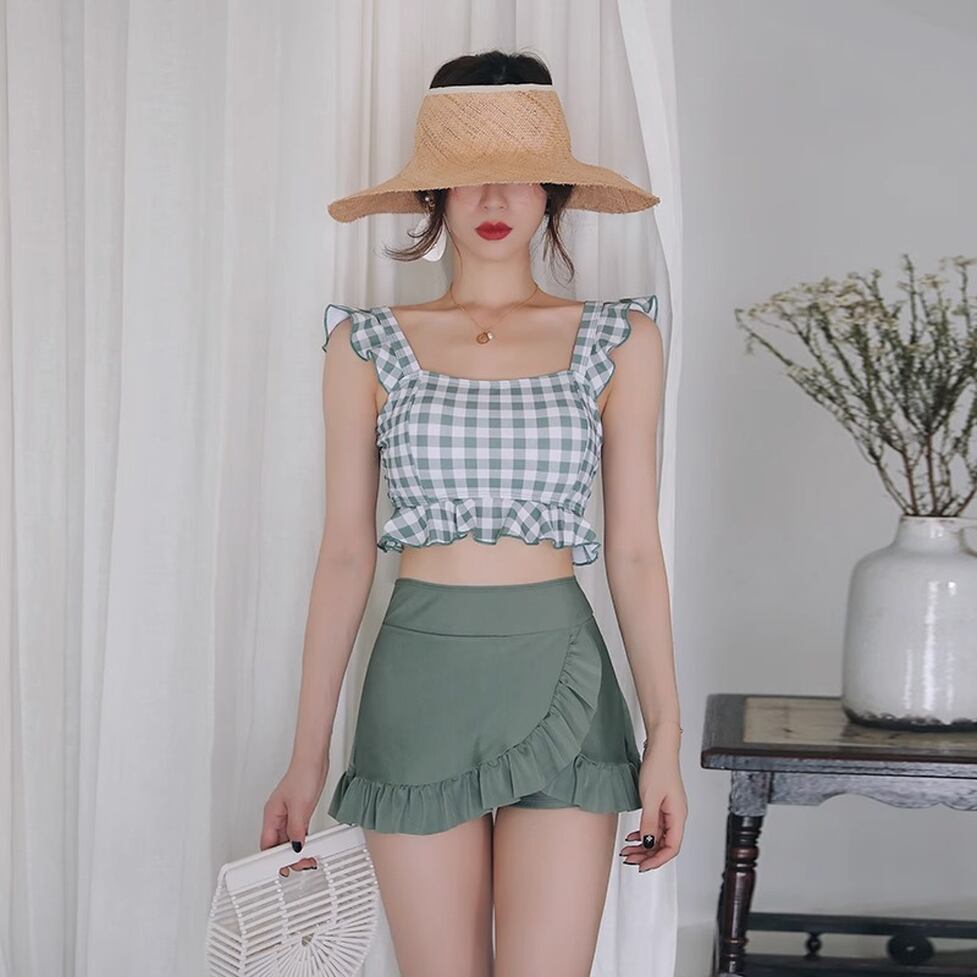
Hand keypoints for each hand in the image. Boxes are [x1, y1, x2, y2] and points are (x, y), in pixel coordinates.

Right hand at [260, 758, 328, 876]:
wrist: (314, 759)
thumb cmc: (303, 775)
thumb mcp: (300, 807)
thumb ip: (297, 830)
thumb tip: (295, 847)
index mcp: (271, 815)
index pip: (267, 844)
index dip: (272, 859)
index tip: (281, 868)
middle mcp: (277, 815)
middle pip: (277, 844)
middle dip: (286, 857)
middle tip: (299, 866)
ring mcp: (288, 813)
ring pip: (288, 839)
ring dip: (295, 850)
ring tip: (306, 859)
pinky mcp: (299, 810)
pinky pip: (297, 831)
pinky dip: (302, 840)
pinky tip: (308, 845)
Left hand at [620, 745, 686, 871]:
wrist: (660, 748)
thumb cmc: (659, 768)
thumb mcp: (650, 798)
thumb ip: (649, 823)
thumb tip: (648, 844)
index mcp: (678, 816)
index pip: (671, 848)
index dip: (657, 860)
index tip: (642, 866)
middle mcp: (676, 816)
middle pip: (664, 845)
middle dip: (647, 855)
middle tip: (629, 859)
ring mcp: (670, 810)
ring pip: (658, 836)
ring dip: (643, 846)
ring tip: (627, 850)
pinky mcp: (662, 804)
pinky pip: (654, 826)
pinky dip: (644, 833)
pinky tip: (633, 835)